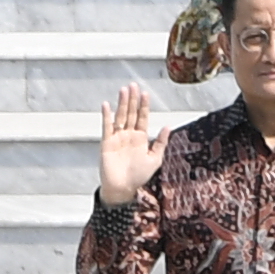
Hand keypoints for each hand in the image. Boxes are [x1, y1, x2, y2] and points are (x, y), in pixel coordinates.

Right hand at [95, 81, 163, 206]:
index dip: (143, 106)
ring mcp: (117, 138)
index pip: (142, 117)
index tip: (145, 93)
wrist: (123, 188)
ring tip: (124, 90)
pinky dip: (106, 116)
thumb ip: (161, 142)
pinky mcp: (107, 143)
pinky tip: (106, 105)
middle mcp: (129, 135)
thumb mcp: (155, 159)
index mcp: (141, 138)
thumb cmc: (139, 176)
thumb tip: (167, 125)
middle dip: (132, 100)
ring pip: (120, 117)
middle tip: (133, 85)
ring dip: (122, 104)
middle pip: (131, 113)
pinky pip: (107, 127)